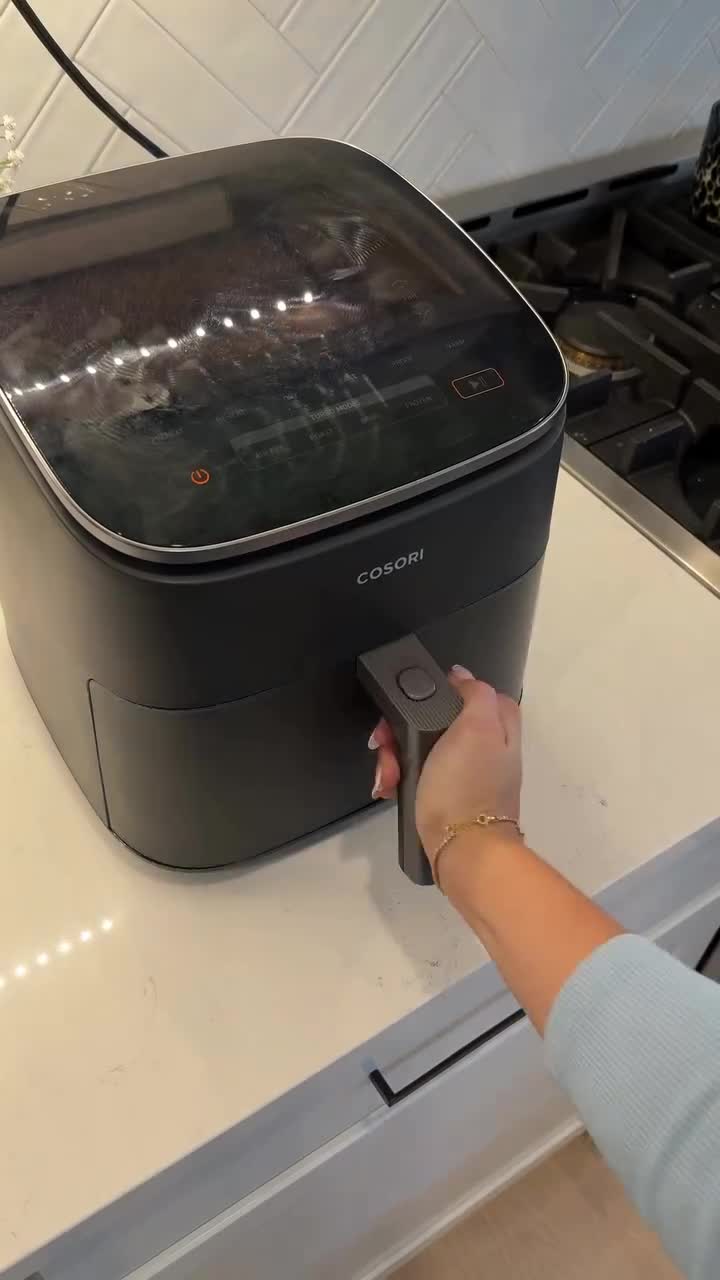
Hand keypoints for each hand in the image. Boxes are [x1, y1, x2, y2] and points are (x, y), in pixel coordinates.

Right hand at [369, 666, 521, 863]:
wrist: (462, 852)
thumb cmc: (466, 788)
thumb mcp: (476, 728)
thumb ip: (474, 693)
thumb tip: (461, 675)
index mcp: (498, 725)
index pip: (466, 691)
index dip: (434, 694)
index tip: (409, 707)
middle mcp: (485, 746)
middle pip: (435, 720)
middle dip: (403, 730)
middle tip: (386, 744)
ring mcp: (466, 773)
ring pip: (421, 747)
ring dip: (396, 757)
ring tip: (386, 776)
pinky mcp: (447, 796)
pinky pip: (418, 775)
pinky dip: (400, 778)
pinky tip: (387, 787)